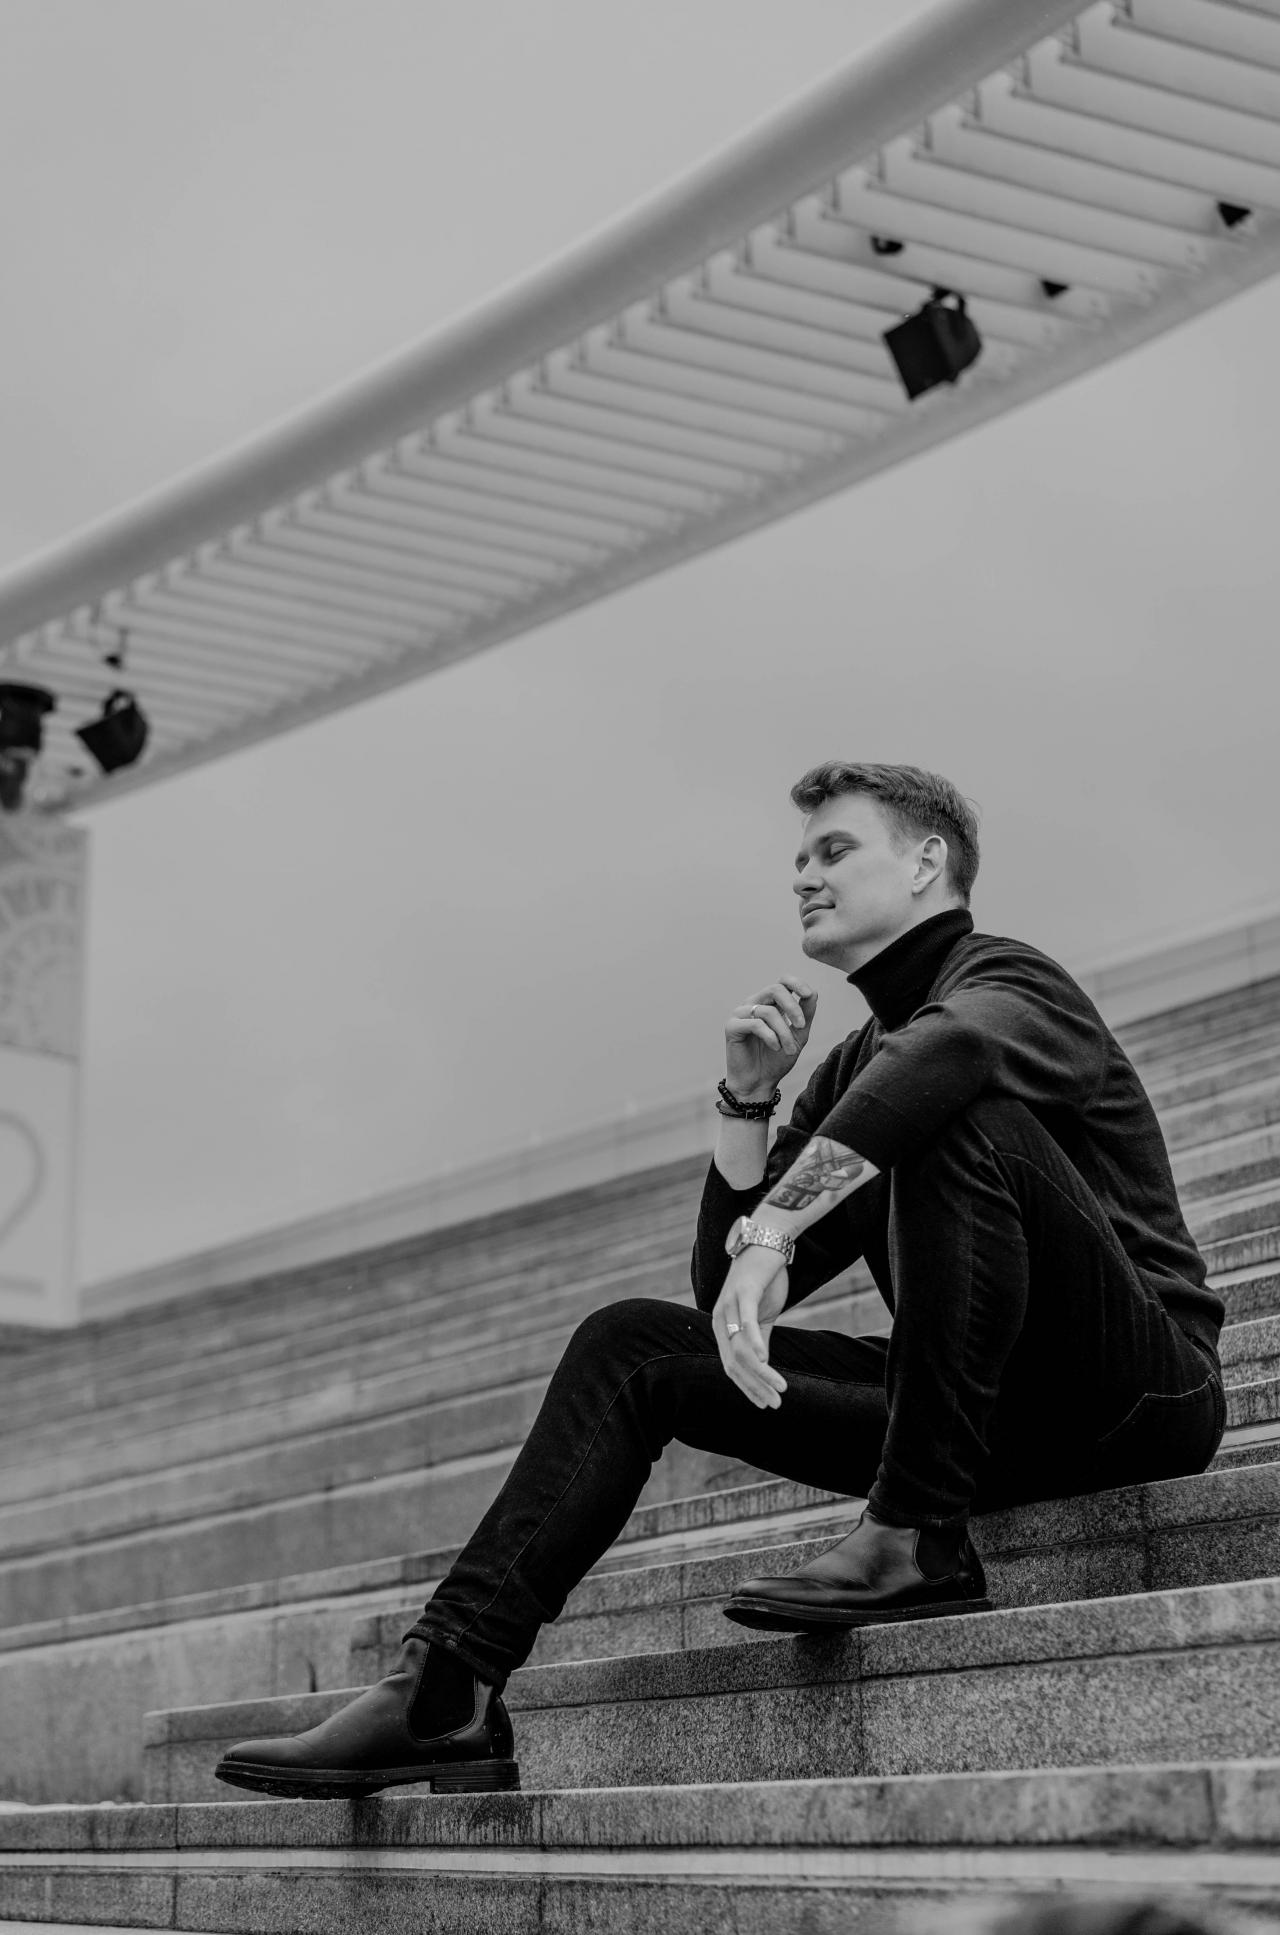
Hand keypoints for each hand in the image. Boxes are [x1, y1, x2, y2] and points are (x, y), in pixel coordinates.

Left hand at [712, 1252, 789, 1408]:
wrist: (768, 1243)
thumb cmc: (764, 1280)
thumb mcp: (762, 1316)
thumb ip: (760, 1340)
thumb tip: (764, 1368)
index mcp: (722, 1327)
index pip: (731, 1367)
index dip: (747, 1389)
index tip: (765, 1405)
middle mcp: (719, 1318)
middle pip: (734, 1364)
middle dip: (755, 1388)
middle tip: (775, 1404)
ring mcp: (729, 1305)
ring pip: (742, 1349)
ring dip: (761, 1374)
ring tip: (780, 1388)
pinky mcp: (744, 1293)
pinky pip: (747, 1323)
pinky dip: (755, 1344)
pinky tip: (765, 1361)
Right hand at [725, 977, 816, 1102]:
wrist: (759, 1083)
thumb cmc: (776, 1060)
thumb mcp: (798, 1036)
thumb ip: (805, 1014)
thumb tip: (812, 992)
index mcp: (770, 1003)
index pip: (782, 981)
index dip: (796, 983)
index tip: (808, 995)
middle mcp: (754, 1004)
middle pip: (775, 990)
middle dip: (793, 1008)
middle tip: (800, 1027)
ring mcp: (741, 1014)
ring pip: (768, 1011)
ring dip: (783, 1032)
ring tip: (789, 1049)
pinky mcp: (732, 1026)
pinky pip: (755, 1024)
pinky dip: (770, 1036)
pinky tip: (775, 1047)